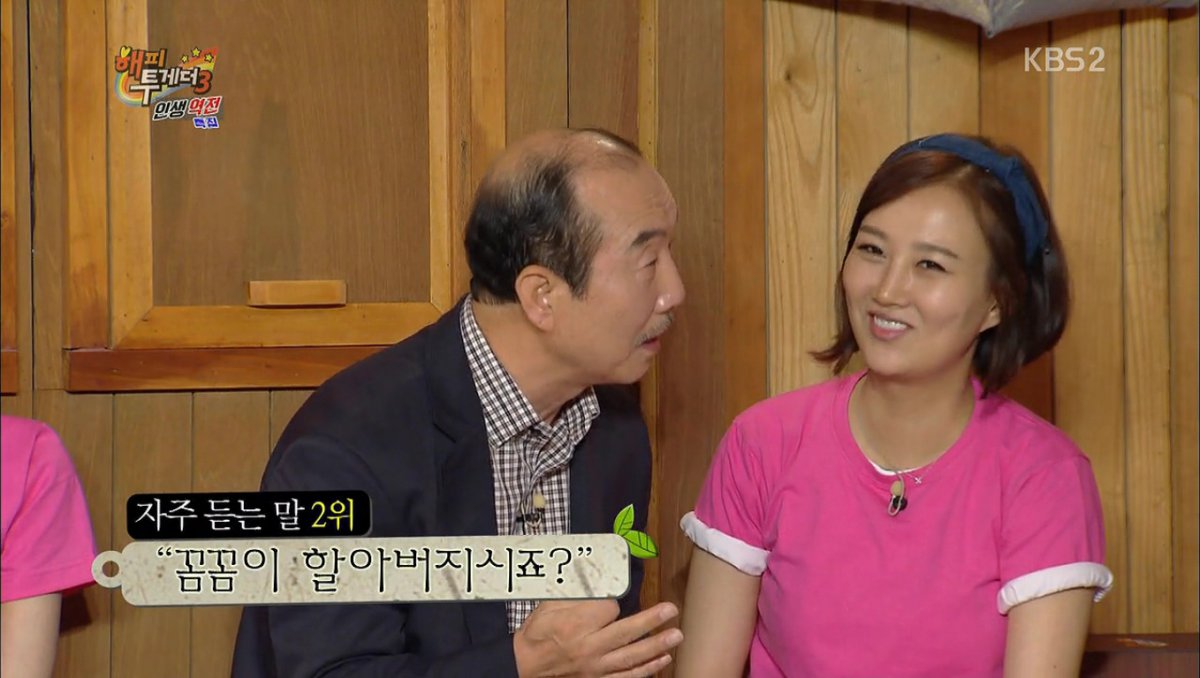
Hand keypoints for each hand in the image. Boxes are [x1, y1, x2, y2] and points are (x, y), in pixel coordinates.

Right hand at [513, 599, 682, 676]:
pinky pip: (626, 677)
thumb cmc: (537, 634)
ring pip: (631, 657)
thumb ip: (576, 594)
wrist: (525, 666)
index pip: (608, 609)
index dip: (613, 601)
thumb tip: (598, 580)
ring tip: (676, 636)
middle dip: (651, 621)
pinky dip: (646, 670)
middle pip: (626, 632)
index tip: (610, 600)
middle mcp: (588, 648)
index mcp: (575, 625)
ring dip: (656, 646)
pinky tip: (662, 660)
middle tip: (672, 610)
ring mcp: (594, 668)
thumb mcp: (549, 606)